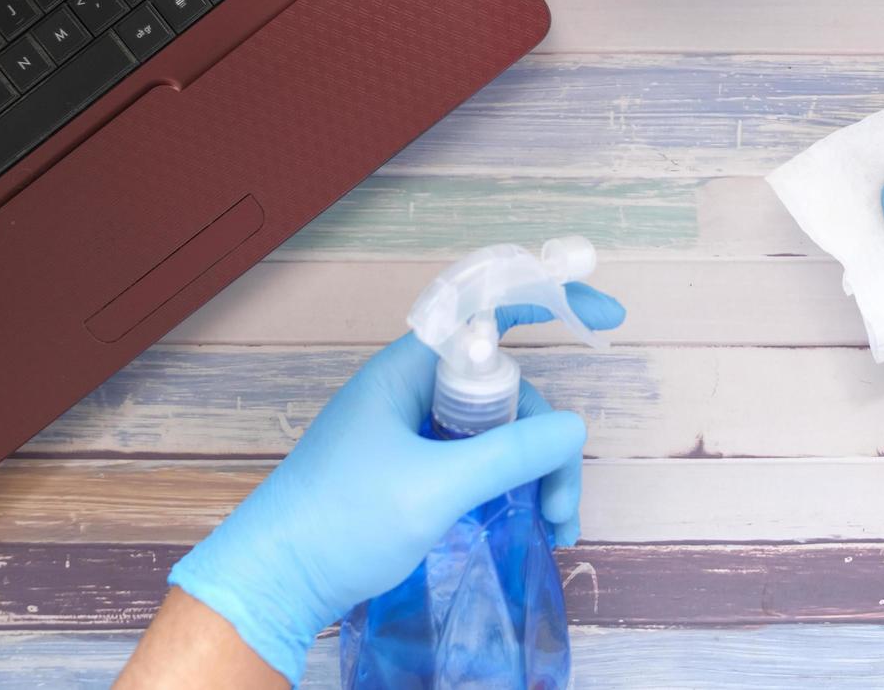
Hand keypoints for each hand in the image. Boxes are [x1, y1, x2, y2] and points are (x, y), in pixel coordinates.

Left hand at [166, 283, 624, 683]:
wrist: (274, 584)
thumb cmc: (339, 522)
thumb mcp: (433, 488)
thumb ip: (508, 455)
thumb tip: (575, 429)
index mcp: (410, 371)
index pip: (488, 310)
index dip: (550, 300)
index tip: (608, 318)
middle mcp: (417, 392)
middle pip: (511, 391)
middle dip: (548, 442)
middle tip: (560, 506)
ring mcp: (417, 433)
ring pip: (502, 432)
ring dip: (537, 474)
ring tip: (556, 530)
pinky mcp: (417, 471)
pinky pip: (482, 463)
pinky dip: (513, 490)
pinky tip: (536, 529)